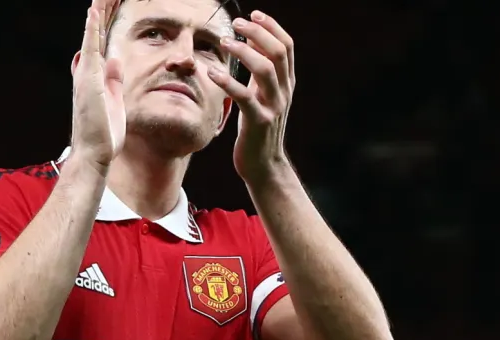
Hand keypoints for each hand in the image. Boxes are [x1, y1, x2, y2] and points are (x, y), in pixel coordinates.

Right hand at [70, 0, 124, 169]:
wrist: (94, 152)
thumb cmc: (104, 135)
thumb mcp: (115, 102)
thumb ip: (114, 81)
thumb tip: (116, 61)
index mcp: (95, 79)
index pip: (100, 46)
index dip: (103, 27)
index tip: (107, 8)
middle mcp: (87, 73)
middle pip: (94, 36)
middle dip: (100, 15)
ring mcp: (86, 75)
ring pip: (91, 37)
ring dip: (95, 15)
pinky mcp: (88, 79)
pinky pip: (91, 48)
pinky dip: (92, 29)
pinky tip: (94, 12)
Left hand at [207, 11, 295, 186]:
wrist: (263, 165)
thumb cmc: (258, 128)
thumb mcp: (263, 96)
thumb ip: (261, 71)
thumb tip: (252, 40)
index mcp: (287, 83)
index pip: (287, 46)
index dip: (272, 27)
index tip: (253, 14)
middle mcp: (284, 91)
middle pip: (279, 52)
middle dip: (258, 32)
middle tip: (237, 24)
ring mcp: (274, 106)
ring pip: (266, 69)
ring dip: (244, 52)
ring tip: (226, 41)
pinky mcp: (259, 122)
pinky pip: (244, 97)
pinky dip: (228, 82)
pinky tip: (212, 73)